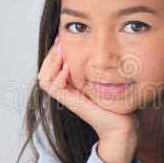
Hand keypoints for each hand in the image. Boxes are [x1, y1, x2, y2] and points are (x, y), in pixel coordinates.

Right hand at [37, 35, 138, 162]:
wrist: (120, 123)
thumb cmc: (116, 101)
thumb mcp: (102, 78)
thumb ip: (94, 66)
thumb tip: (93, 47)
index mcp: (70, 85)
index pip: (50, 67)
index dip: (53, 53)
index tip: (62, 39)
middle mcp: (65, 91)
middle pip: (43, 71)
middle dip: (50, 55)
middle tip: (60, 42)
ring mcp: (66, 98)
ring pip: (44, 78)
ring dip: (51, 63)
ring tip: (63, 53)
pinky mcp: (70, 103)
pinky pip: (52, 86)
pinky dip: (58, 75)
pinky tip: (68, 68)